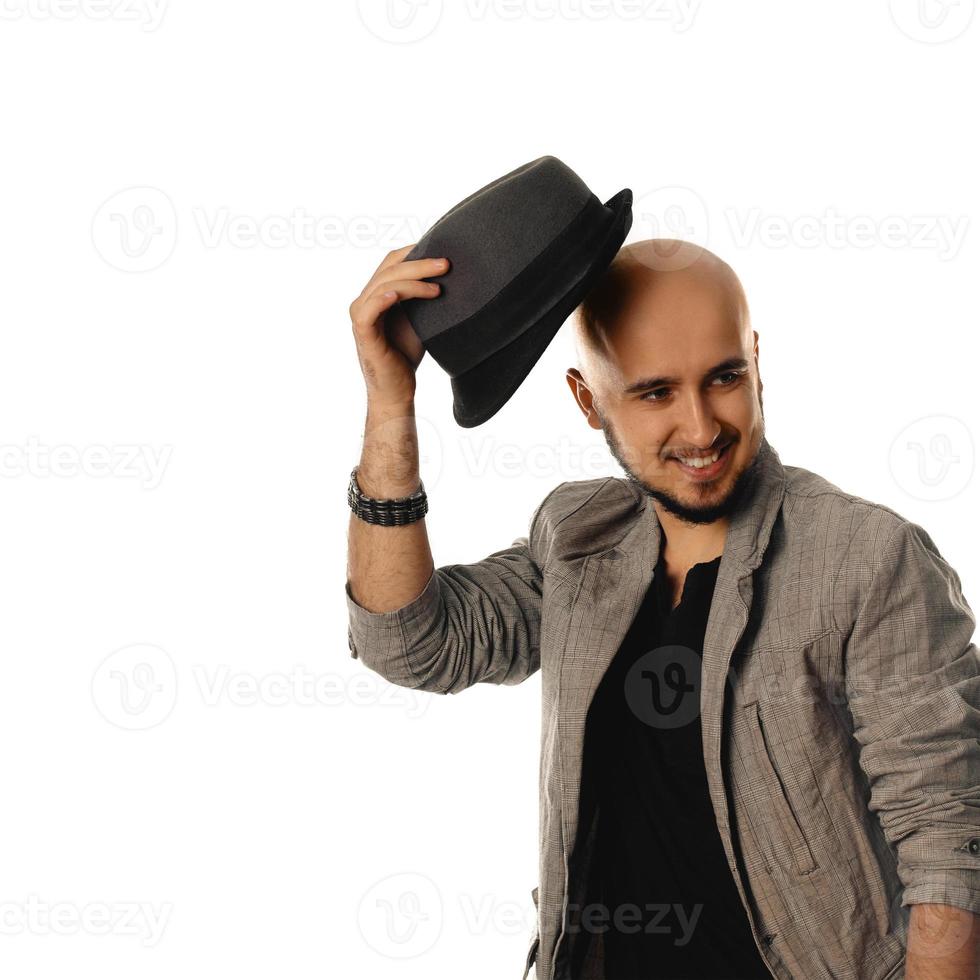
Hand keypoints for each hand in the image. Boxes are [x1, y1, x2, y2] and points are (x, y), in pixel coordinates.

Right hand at [349, 244, 449, 406]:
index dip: (414, 251)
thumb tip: (449, 274)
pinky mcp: (363, 331)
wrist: (397, 390)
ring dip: (413, 281)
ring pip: (385, 285)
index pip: (392, 261)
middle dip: (420, 263)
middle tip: (447, 264)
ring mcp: (361, 314)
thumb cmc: (406, 355)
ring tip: (439, 286)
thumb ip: (424, 295)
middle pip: (390, 269)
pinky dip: (384, 299)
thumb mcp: (420, 318)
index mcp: (377, 293)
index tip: (442, 246)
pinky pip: (370, 309)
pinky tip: (398, 295)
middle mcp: (365, 299)